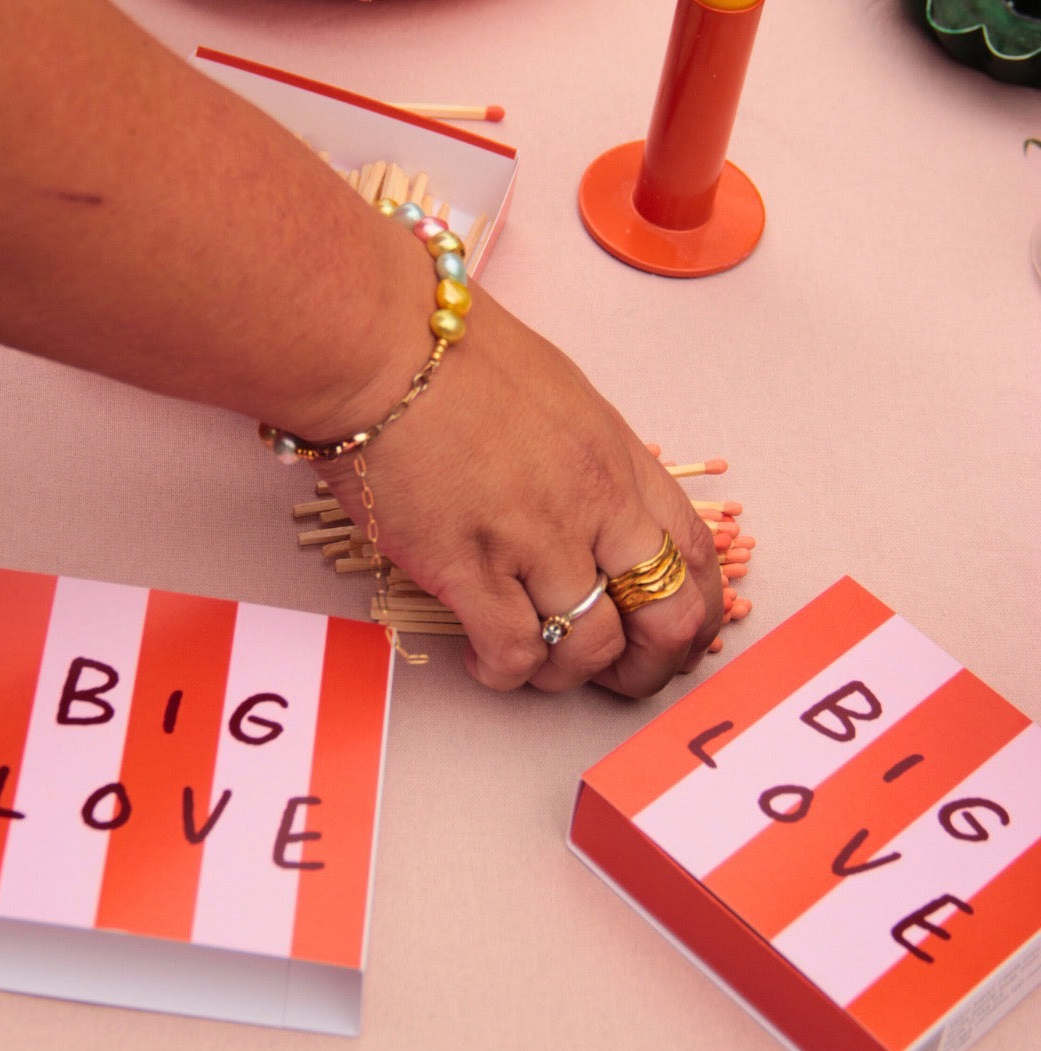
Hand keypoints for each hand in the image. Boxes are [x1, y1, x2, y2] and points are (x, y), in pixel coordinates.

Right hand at [315, 281, 722, 698]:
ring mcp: (533, 539)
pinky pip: (513, 651)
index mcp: (619, 459)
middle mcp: (592, 505)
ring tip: (538, 665)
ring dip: (568, 674)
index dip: (699, 607)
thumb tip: (593, 505)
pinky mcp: (467, 567)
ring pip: (589, 646)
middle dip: (655, 664)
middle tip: (623, 675)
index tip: (679, 635)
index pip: (695, 552)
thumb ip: (588, 457)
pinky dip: (506, 673)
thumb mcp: (559, 394)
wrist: (381, 346)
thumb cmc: (457, 352)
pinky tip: (484, 658)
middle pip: (667, 615)